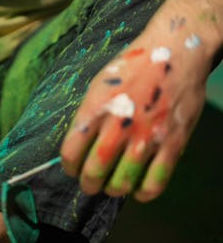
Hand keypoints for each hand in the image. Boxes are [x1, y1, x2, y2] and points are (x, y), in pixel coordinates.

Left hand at [60, 27, 209, 200]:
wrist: (174, 50)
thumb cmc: (134, 64)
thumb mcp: (101, 81)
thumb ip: (90, 112)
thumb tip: (79, 141)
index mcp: (96, 105)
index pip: (71, 150)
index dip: (69, 165)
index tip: (72, 168)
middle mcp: (119, 123)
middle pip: (94, 171)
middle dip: (88, 183)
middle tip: (89, 184)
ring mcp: (146, 135)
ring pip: (122, 182)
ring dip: (114, 189)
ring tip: (112, 186)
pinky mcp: (171, 143)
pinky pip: (155, 182)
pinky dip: (143, 193)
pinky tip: (138, 189)